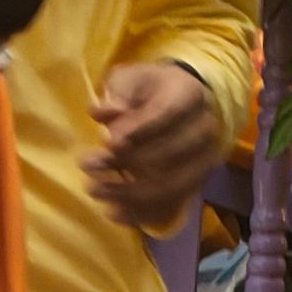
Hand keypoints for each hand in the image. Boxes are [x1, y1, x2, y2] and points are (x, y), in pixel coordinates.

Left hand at [81, 60, 224, 232]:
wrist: (183, 104)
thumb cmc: (150, 90)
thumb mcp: (131, 79)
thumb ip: (118, 92)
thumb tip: (105, 112)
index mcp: (189, 94)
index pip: (167, 113)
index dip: (138, 129)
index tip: (108, 141)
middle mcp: (204, 129)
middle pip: (169, 152)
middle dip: (125, 162)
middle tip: (86, 164)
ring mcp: (203, 161)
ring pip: (170, 184)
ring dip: (129, 192)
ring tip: (93, 190)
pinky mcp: (195, 185)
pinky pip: (170, 205)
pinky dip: (140, 213)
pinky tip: (112, 212)